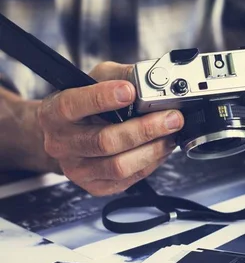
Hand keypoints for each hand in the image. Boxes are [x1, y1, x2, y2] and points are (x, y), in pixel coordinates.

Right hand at [37, 62, 183, 195]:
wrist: (69, 136)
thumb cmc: (85, 106)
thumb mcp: (96, 80)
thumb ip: (120, 75)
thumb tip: (149, 79)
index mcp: (55, 113)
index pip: (73, 105)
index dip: (102, 98)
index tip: (129, 91)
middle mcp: (62, 144)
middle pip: (105, 141)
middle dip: (145, 129)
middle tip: (171, 118)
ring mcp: (78, 169)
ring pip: (119, 166)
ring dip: (153, 149)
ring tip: (171, 134)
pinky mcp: (96, 186)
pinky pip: (129, 179)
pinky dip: (152, 162)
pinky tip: (161, 148)